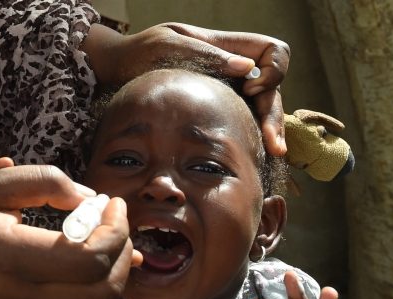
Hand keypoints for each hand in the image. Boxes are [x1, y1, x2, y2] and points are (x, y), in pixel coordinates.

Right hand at [0, 164, 139, 298]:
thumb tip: (91, 198)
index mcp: (14, 257)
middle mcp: (23, 290)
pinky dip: (96, 276)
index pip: (92, 258)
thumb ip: (46, 183)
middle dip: (123, 251)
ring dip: (113, 266)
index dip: (116, 229)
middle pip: (104, 290)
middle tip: (117, 218)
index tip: (112, 200)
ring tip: (108, 230)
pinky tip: (92, 245)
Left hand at [82, 23, 289, 155]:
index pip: (273, 51)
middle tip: (273, 145)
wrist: (117, 72)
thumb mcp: (169, 46)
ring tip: (272, 154)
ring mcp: (228, 95)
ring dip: (270, 132)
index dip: (272, 70)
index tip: (249, 89)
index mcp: (229, 47)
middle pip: (273, 90)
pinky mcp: (217, 114)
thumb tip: (248, 69)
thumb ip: (207, 54)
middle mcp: (235, 72)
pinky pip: (243, 126)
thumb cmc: (141, 52)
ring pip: (262, 111)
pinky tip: (252, 158)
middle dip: (275, 116)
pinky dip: (251, 140)